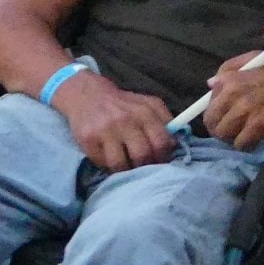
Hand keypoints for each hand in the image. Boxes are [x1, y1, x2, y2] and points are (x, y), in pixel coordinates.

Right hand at [52, 70, 177, 171]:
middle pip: (143, 155)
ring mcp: (106, 130)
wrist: (88, 94)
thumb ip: (165, 120)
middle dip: (146, 166)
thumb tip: (176, 144)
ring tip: (127, 166)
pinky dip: (108, 166)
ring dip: (126, 170)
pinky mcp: (88, 140)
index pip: (162, 142)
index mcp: (144, 112)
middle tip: (144, 167)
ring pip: (121, 164)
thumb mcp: (148, 104)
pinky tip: (110, 159)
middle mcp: (126, 120)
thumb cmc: (123, 104)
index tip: (161, 161)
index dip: (164, 157)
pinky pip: (103, 163)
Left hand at [205, 55, 263, 150]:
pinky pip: (241, 143)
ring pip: (224, 135)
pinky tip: (255, 141)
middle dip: (220, 129)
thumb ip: (231, 68)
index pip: (208, 102)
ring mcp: (247, 108)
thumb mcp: (256, 60)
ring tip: (245, 135)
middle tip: (233, 130)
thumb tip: (211, 84)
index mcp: (232, 77)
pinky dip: (247, 146)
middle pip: (212, 121)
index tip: (225, 115)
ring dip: (233, 139)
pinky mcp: (259, 124)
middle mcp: (235, 92)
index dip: (216, 112)